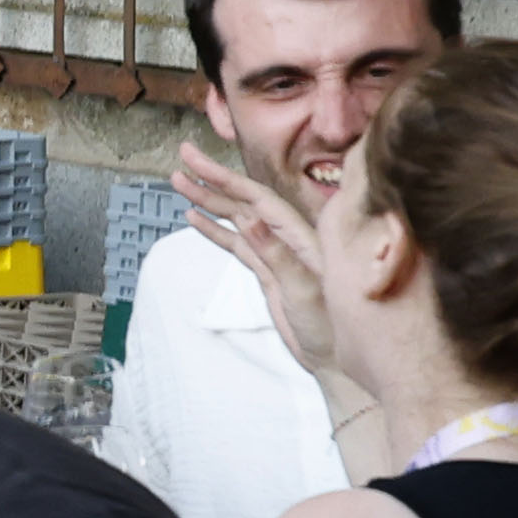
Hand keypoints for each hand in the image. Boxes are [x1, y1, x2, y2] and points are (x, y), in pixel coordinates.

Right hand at [183, 140, 337, 382]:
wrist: (336, 359)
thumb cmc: (331, 327)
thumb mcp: (304, 290)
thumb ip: (277, 254)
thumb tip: (248, 219)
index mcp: (300, 237)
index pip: (258, 198)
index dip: (226, 178)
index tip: (197, 162)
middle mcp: (289, 240)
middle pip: (245, 202)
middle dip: (212, 179)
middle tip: (182, 157)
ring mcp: (277, 256)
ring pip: (237, 220)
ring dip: (210, 201)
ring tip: (180, 183)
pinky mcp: (268, 272)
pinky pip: (237, 244)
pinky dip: (215, 230)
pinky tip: (196, 219)